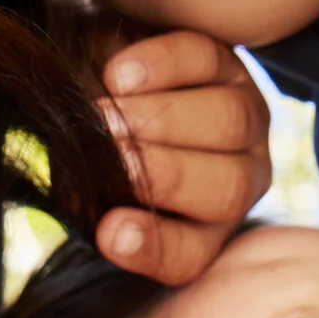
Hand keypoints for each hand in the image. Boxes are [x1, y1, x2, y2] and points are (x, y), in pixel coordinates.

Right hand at [92, 31, 271, 285]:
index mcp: (202, 231)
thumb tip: (75, 194)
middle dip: (163, 173)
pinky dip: (162, 66)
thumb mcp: (85, 184)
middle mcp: (237, 180)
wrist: (94, 84)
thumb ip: (87, 195)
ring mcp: (244, 119)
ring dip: (160, 118)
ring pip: (228, 122)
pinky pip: (206, 61)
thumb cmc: (90, 150)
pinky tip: (116, 75)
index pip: (189, 256)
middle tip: (107, 153)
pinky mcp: (228, 63)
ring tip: (103, 113)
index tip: (107, 232)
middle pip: (227, 189)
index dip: (152, 247)